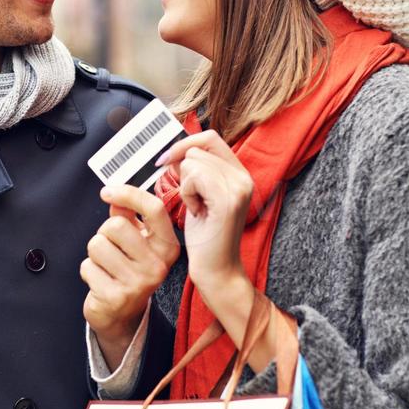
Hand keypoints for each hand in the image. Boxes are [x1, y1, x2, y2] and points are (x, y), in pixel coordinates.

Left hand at [81, 184, 179, 370]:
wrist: (122, 314)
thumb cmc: (128, 271)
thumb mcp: (135, 241)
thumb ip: (127, 215)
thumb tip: (116, 197)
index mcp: (167, 247)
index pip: (154, 208)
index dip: (128, 194)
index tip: (108, 192)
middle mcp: (157, 265)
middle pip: (116, 224)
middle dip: (105, 233)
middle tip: (111, 249)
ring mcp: (138, 283)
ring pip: (98, 244)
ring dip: (94, 254)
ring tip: (106, 266)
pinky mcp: (116, 297)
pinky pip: (87, 266)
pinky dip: (88, 272)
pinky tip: (100, 281)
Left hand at [157, 129, 253, 302]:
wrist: (216, 269)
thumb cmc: (205, 237)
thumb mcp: (201, 196)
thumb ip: (198, 171)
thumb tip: (177, 151)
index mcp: (240, 174)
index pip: (210, 138)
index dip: (184, 144)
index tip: (164, 160)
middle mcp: (244, 177)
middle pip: (197, 150)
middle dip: (184, 174)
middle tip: (195, 201)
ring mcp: (239, 187)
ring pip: (192, 163)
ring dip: (186, 187)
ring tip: (198, 209)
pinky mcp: (228, 199)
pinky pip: (194, 178)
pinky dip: (187, 195)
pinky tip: (197, 213)